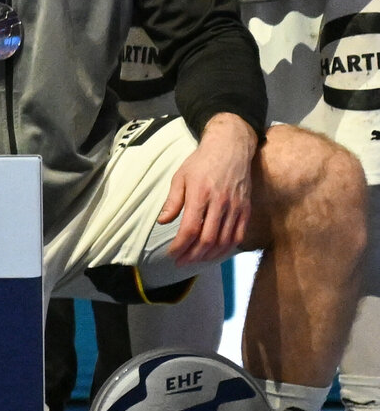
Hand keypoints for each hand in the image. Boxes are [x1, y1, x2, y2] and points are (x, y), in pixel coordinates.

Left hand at [156, 112, 256, 266]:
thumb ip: (173, 200)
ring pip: (224, 240)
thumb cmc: (201, 161)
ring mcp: (235, 206)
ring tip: (196, 260)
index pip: (190, 228)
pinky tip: (217, 253)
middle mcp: (219, 202)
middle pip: (207, 239)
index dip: (180, 245)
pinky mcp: (246, 208)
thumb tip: (162, 221)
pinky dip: (228, 248)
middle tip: (181, 262)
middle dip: (193, 255)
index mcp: (199, 194)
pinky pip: (239, 234)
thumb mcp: (180, 176)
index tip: (172, 253)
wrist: (230, 148)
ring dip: (209, 255)